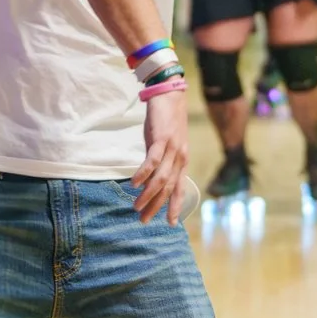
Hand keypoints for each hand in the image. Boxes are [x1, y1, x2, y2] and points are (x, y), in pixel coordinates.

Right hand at [132, 91, 191, 223]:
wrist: (170, 94)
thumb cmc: (166, 120)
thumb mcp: (165, 144)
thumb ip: (160, 161)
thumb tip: (148, 179)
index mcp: (182, 160)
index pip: (179, 188)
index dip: (175, 206)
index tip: (171, 223)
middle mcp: (180, 157)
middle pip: (168, 188)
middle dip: (156, 206)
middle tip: (144, 220)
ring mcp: (172, 148)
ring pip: (161, 178)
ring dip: (148, 195)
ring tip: (136, 206)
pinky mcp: (162, 138)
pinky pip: (153, 160)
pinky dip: (144, 173)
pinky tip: (134, 184)